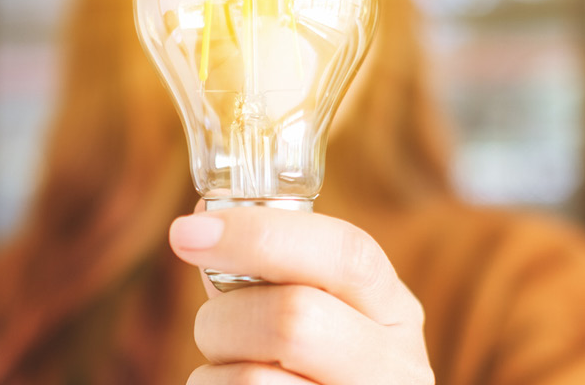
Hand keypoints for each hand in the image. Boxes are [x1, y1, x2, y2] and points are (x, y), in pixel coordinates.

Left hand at [168, 206, 433, 384]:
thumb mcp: (321, 314)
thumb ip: (271, 271)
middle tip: (213, 328)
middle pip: (295, 319)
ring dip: (214, 371)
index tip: (188, 232)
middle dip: (227, 316)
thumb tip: (205, 216)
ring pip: (252, 380)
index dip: (260, 235)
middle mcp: (396, 368)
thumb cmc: (315, 370)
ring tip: (233, 374)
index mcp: (394, 311)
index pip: (346, 253)